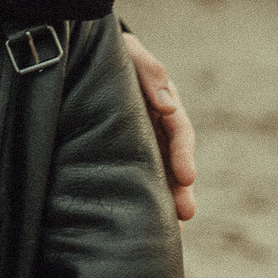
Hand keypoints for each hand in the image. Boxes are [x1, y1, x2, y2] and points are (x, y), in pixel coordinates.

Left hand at [122, 33, 196, 222]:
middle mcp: (159, 126)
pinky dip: (147, 195)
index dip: (183, 153)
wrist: (90, 58)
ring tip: (174, 225)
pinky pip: (139, 174)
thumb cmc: (114, 53)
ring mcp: (144, 140)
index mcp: (163, 103)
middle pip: (175, 160)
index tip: (186, 175)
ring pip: (161, 172)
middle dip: (181, 187)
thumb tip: (167, 105)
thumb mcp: (131, 53)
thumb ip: (149, 70)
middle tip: (186, 211)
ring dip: (169, 197)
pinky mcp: (127, 150)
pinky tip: (148, 221)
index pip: (179, 131)